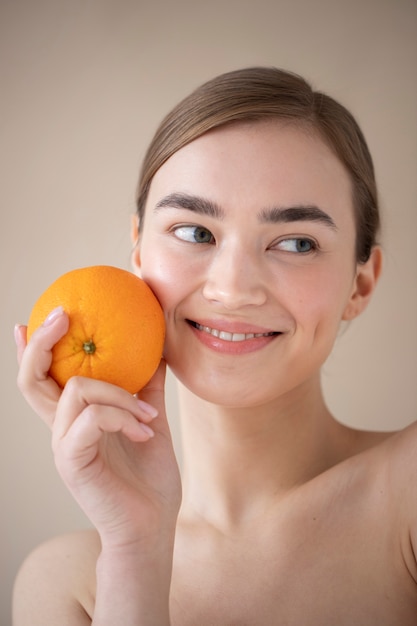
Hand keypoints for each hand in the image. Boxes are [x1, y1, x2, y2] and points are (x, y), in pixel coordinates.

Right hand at [15, 308, 181, 549]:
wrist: (152, 525)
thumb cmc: (149, 477)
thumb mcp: (150, 421)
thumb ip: (146, 388)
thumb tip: (156, 350)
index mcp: (76, 419)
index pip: (43, 379)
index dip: (32, 349)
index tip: (32, 318)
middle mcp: (61, 429)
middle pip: (31, 379)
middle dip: (41, 342)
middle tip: (61, 314)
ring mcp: (64, 446)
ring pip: (76, 391)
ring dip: (120, 395)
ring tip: (147, 416)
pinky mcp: (73, 462)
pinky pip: (92, 418)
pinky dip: (123, 416)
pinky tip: (145, 430)